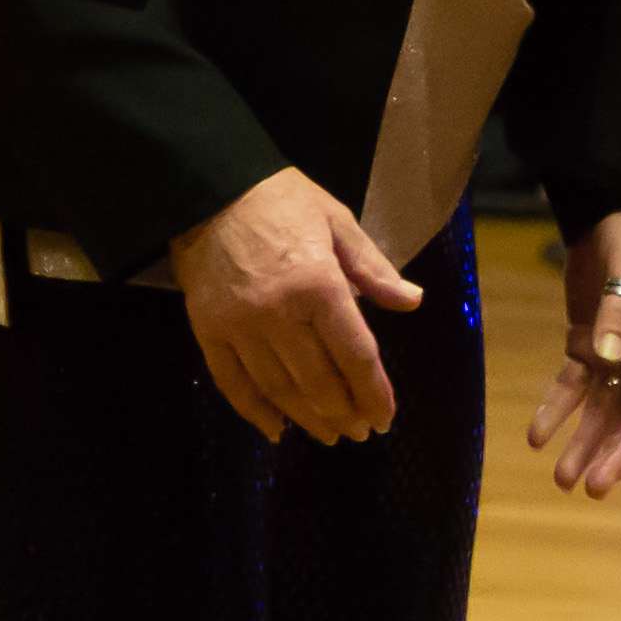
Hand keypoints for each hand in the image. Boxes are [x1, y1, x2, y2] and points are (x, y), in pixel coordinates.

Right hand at [170, 167, 420, 444]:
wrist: (209, 186)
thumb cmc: (281, 199)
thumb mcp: (336, 220)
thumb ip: (373, 267)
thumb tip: (413, 301)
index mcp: (318, 283)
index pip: (355, 354)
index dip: (374, 393)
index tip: (385, 418)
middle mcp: (278, 312)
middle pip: (318, 382)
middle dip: (345, 413)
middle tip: (360, 431)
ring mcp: (239, 325)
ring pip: (278, 390)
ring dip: (308, 419)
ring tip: (328, 434)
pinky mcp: (207, 330)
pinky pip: (233, 383)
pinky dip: (255, 412)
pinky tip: (277, 429)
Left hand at [527, 210, 620, 496]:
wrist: (613, 210)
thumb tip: (609, 359)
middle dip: (616, 453)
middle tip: (593, 488)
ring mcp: (618, 356)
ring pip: (603, 411)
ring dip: (584, 444)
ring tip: (562, 480)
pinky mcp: (587, 347)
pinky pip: (571, 386)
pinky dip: (555, 410)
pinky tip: (537, 436)